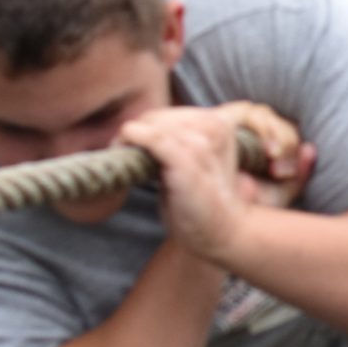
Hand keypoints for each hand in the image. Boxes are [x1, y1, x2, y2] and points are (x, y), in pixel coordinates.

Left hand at [119, 103, 314, 262]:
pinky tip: (129, 162)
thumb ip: (174, 141)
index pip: (166, 114)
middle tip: (126, 160)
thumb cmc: (201, 201)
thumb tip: (132, 128)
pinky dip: (134, 143)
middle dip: (135, 134)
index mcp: (220, 123)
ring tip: (130, 166)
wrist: (221, 232)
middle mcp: (216, 126)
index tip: (137, 153)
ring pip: (151, 125)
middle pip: (156, 117)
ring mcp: (203, 143)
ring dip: (130, 142)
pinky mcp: (189, 160)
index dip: (145, 131)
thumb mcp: (193, 162)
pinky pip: (152, 138)